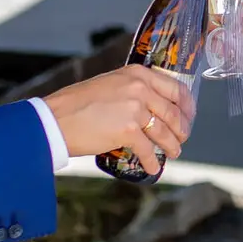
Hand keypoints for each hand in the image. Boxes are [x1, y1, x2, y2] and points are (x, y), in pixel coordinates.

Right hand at [42, 66, 191, 174]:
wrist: (54, 119)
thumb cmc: (76, 104)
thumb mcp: (109, 84)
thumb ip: (132, 90)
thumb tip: (151, 108)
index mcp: (137, 74)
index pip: (175, 88)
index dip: (187, 106)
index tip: (188, 117)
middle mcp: (139, 88)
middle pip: (173, 112)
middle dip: (181, 130)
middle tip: (181, 139)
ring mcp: (135, 108)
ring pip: (164, 132)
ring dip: (171, 146)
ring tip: (173, 153)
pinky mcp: (128, 130)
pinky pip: (148, 150)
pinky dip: (152, 161)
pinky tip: (153, 167)